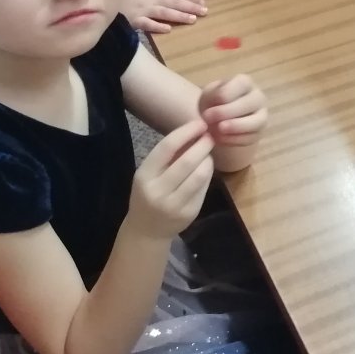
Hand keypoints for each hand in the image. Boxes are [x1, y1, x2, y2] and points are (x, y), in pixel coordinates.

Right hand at [122, 0, 207, 34]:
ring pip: (164, 11)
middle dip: (190, 6)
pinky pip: (146, 23)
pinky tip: (168, 29)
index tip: (203, 2)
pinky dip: (157, 26)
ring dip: (179, 15)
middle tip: (204, 12)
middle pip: (174, 1)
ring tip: (192, 20)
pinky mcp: (134, 19)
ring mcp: (143, 8)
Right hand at [127, 120, 213, 238]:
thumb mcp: (148, 174)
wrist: (147, 231)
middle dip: (202, 144)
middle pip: (187, 161)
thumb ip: (167, 156)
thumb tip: (194, 129)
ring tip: (208, 152)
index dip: (186, 132)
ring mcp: (174, 204)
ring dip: (208, 159)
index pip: (167, 148)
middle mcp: (158, 191)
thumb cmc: (148, 194)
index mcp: (144, 176)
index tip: (199, 122)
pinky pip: (204, 188)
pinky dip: (208, 174)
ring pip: (199, 175)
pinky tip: (207, 168)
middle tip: (210, 135)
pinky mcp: (189, 213)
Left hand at [197, 76, 267, 147]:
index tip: (206, 108)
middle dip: (227, 112)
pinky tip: (220, 139)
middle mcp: (258, 97)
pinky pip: (252, 137)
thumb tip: (216, 113)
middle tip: (208, 119)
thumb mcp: (207, 95)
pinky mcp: (259, 133)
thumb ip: (211, 98)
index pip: (239, 85)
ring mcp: (262, 115)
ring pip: (257, 121)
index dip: (221, 96)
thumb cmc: (212, 103)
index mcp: (245, 82)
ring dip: (237, 126)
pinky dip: (235, 139)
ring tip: (219, 129)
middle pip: (249, 103)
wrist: (217, 121)